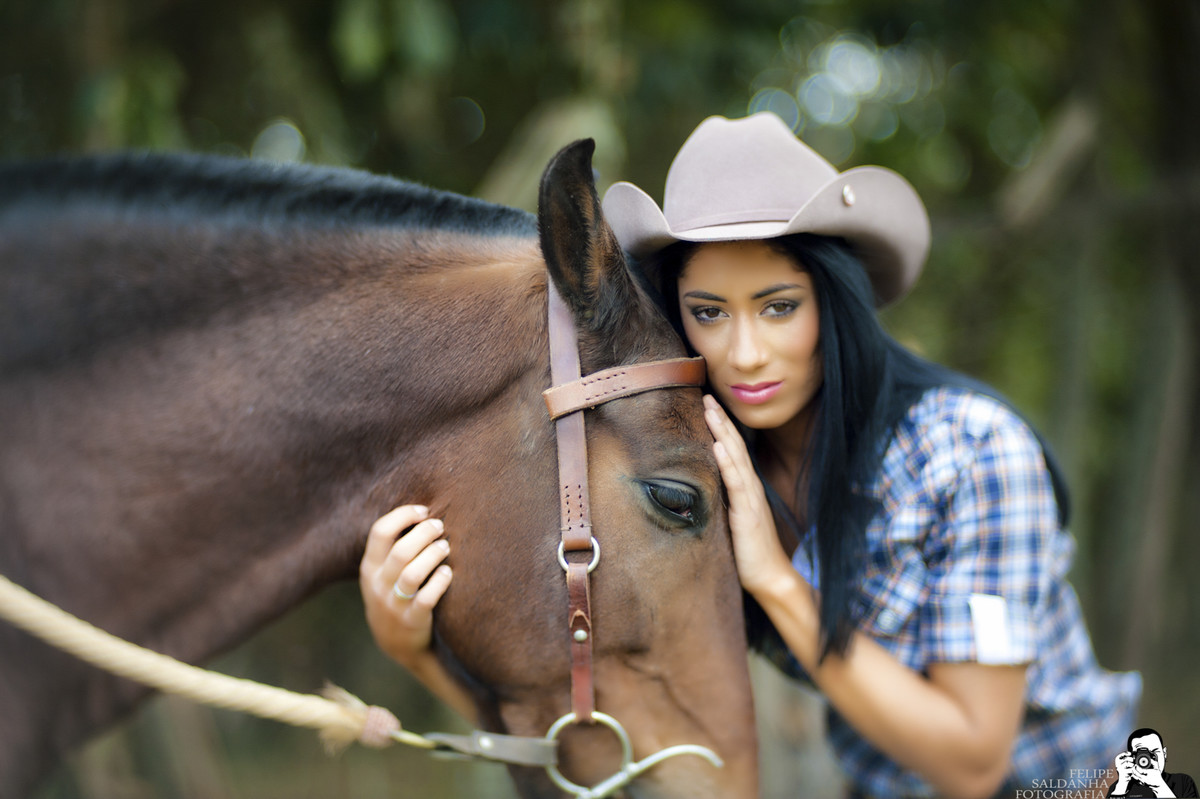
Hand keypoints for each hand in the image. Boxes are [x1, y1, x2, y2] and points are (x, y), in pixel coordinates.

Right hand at [359, 505, 452, 668]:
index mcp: (369, 567)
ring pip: (412, 574)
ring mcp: (393, 604)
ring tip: (445, 547)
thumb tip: (422, 511)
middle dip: (424, 533)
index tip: (424, 511)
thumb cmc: (394, 595)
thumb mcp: (382, 573)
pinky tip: (447, 572)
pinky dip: (440, 582)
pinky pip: (426, 598)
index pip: (380, 531)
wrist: (395, 643)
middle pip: (400, 551)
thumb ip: (393, 547)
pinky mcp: (412, 621)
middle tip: (440, 527)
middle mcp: (378, 585)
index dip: (403, 515)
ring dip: (433, 555)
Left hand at [703, 395, 796, 596]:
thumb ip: (721, 502)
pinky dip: (727, 462)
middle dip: (720, 420)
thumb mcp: (730, 521)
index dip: (720, 427)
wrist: (770, 577)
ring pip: (735, 457)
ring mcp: (750, 499)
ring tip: (710, 409)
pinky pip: (737, 483)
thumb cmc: (749, 553)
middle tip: (706, 395)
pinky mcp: (747, 513)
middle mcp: (750, 488)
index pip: (732, 451)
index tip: (707, 405)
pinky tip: (717, 446)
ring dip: (721, 432)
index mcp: (745, 488)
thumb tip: (701, 490)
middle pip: (734, 446)